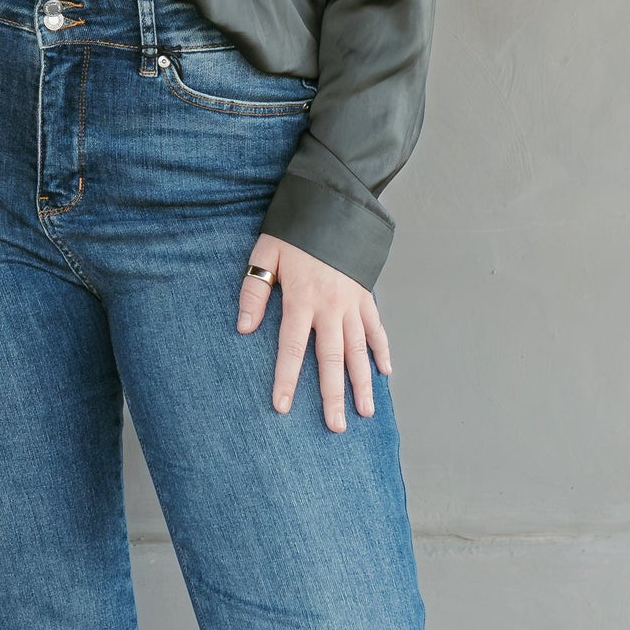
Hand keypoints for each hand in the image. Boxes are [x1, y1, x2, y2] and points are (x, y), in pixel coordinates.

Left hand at [237, 233, 391, 434]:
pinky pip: (376, 328)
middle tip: (336, 427)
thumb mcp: (265, 253)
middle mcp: (329, 306)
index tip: (282, 407)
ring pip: (359, 349)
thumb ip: (254, 291)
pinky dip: (382, 350)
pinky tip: (385, 372)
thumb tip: (244, 329)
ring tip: (365, 412)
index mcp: (301, 297)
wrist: (332, 203)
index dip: (286, 378)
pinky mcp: (366, 294)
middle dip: (332, 394)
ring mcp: (351, 302)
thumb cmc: (293, 230)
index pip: (291, 347)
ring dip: (362, 382)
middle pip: (331, 358)